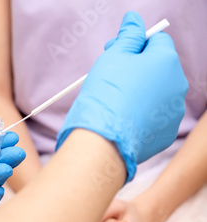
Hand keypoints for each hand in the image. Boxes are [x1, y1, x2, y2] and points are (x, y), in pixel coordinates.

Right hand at [56, 11, 187, 181]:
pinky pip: (155, 115)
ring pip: (157, 92)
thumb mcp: (112, 57)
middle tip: (111, 77)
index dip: (134, 44)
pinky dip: (141, 113)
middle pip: (158, 67)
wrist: (103, 140)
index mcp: (166, 61)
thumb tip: (134, 20)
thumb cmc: (106, 95)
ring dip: (140, 91)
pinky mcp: (166, 132)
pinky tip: (123, 117)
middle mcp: (178, 85)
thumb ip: (128, 36)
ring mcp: (174, 111)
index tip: (114, 53)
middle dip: (137, 68)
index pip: (156, 40)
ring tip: (116, 101)